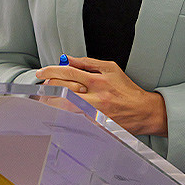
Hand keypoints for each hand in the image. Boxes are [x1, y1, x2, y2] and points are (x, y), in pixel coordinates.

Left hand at [36, 56, 167, 135]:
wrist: (143, 110)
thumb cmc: (126, 88)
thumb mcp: (110, 68)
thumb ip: (87, 63)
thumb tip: (68, 59)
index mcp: (97, 80)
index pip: (67, 72)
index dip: (50, 71)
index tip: (41, 72)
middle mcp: (95, 97)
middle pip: (63, 91)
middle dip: (49, 87)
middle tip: (43, 85)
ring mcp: (95, 113)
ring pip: (65, 108)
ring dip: (53, 102)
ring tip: (48, 98)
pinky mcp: (95, 125)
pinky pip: (74, 120)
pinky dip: (64, 114)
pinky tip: (59, 111)